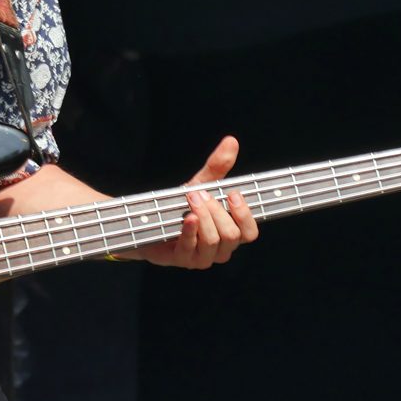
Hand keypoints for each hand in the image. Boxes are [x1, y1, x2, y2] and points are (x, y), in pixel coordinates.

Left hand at [138, 136, 257, 268]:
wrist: (150, 221)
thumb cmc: (181, 206)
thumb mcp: (201, 185)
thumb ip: (217, 167)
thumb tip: (231, 141)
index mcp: (230, 234)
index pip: (250, 233)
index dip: (245, 215)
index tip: (233, 193)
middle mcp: (220, 249)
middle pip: (232, 235)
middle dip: (218, 211)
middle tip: (202, 193)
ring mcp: (201, 258)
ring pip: (213, 241)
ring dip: (204, 216)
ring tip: (191, 198)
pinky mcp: (181, 259)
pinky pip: (190, 247)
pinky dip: (190, 230)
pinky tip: (187, 217)